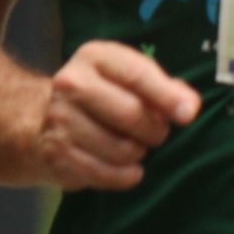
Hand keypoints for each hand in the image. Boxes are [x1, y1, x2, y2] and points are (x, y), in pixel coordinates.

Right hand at [36, 40, 200, 189]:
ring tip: (135, 147)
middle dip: (154, 130)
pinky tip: (127, 169)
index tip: (189, 114)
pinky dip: (124, 176)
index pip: (137, 75)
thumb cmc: (104, 95)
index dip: (167, 97)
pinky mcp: (55, 154)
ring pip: (120, 149)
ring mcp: (59, 119)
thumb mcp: (130, 78)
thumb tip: (189, 108)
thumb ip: (165, 88)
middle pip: (130, 113)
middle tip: (157, 133)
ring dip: (138, 154)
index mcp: (95, 57)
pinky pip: (104, 174)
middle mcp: (71, 83)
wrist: (44, 119)